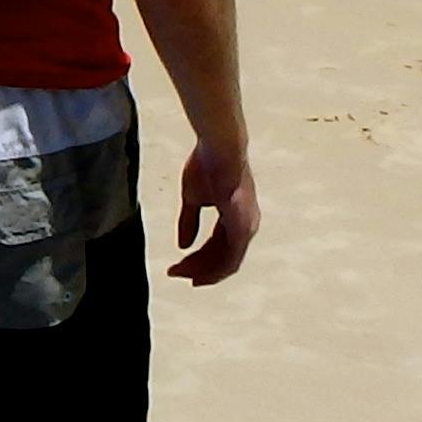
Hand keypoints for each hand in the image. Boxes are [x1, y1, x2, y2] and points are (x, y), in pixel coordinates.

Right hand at [167, 138, 258, 285]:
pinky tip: (196, 271)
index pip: (218, 248)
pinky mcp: (243, 227)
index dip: (199, 260)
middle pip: (222, 259)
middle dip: (198, 268)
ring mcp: (246, 227)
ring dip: (202, 270)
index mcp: (235, 218)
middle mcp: (246, 226)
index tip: (179, 268)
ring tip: (179, 272)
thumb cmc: (207, 164)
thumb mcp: (193, 197)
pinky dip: (213, 268)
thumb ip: (189, 222)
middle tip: (175, 273)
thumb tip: (183, 245)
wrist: (220, 147)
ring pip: (226, 262)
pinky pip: (230, 258)